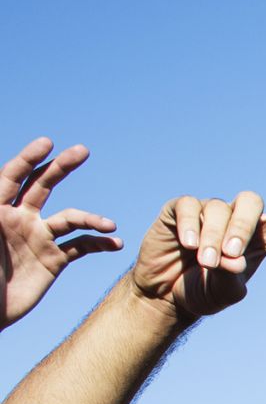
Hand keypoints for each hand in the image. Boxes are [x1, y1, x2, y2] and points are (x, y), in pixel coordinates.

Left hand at [0, 137, 120, 327]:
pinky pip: (81, 247)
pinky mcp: (53, 260)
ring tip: (109, 224)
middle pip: (42, 185)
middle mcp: (19, 219)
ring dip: (91, 218)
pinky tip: (115, 244)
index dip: (29, 159)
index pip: (12, 177)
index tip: (48, 143)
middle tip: (82, 150)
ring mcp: (38, 239)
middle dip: (62, 167)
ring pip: (70, 219)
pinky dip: (99, 243)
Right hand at [128, 162, 265, 320]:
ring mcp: (211, 210)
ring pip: (219, 208)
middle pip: (252, 202)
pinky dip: (189, 226)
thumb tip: (231, 260)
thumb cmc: (204, 292)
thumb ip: (233, 278)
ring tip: (204, 261)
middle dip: (241, 229)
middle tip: (229, 258)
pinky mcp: (181, 208)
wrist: (167, 296)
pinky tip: (185, 243)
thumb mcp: (226, 292)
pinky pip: (189, 206)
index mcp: (265, 234)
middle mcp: (241, 217)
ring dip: (212, 238)